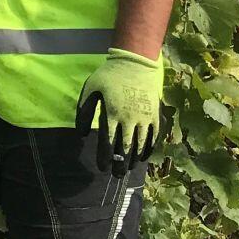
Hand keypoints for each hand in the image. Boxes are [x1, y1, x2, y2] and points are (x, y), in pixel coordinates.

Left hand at [76, 47, 163, 167]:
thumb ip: (84, 112)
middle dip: (120, 164)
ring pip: (140, 145)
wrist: (136, 63)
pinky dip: (149, 149)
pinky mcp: (155, 115)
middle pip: (125, 148)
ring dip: (134, 159)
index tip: (102, 167)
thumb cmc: (110, 76)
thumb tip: (82, 134)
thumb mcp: (91, 89)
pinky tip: (143, 157)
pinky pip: (154, 137)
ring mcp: (145, 118)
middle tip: (116, 175)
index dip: (105, 157)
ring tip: (129, 169)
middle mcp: (130, 119)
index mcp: (112, 113)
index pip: (108, 142)